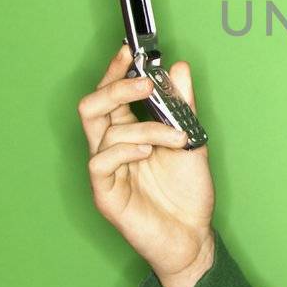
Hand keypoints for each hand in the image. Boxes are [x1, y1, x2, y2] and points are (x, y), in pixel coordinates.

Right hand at [78, 44, 215, 286]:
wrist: (194, 237)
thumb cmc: (187, 194)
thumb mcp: (191, 140)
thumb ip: (183, 106)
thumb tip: (179, 68)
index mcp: (128, 134)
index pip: (110, 95)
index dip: (115, 70)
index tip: (130, 50)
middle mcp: (112, 149)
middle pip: (93, 107)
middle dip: (116, 87)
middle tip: (146, 82)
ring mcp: (106, 172)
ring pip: (105, 132)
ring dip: (147, 128)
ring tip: (176, 138)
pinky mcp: (105, 194)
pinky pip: (101, 162)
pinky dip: (125, 150)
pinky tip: (148, 152)